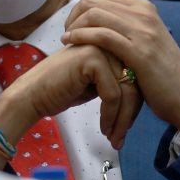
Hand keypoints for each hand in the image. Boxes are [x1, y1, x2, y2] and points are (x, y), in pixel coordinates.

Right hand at [0, 44, 141, 167]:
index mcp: (109, 44)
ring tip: (114, 138)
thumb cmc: (61, 90)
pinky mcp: (92, 58)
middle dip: (130, 115)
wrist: (33, 93)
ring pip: (127, 90)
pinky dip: (111, 115)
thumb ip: (118, 81)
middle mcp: (106, 41)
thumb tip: (147, 95)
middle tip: (120, 138)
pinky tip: (103, 128)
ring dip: (122, 120)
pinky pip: (113, 93)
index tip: (125, 129)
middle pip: (134, 82)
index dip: (135, 105)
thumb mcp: (96, 84)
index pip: (135, 75)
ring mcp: (99, 46)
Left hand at [62, 0, 179, 137]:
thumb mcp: (142, 39)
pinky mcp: (139, 51)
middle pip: (92, 2)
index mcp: (143, 7)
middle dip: (73, 15)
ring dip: (73, 26)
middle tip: (66, 33)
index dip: (78, 9)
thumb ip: (123, 25)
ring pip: (94, 14)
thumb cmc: (159, 71)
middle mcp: (143, 13)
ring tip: (66, 40)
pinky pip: (101, 35)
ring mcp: (142, 31)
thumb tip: (93, 18)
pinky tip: (70, 43)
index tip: (71, 26)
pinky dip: (80, 36)